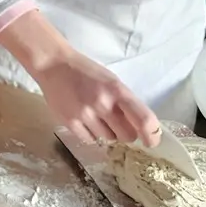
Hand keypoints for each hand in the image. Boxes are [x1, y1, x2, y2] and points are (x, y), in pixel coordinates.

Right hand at [0, 12, 157, 144]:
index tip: (152, 141)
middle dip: (126, 132)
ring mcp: (85, 114)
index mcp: (117, 90)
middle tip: (116, 122)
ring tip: (95, 115)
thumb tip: (138, 128)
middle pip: (127, 135)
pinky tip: (84, 119)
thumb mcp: (111, 81)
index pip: (144, 120)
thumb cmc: (86, 72)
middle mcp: (103, 103)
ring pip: (108, 138)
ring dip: (106, 131)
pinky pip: (89, 139)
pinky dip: (90, 133)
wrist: (53, 65)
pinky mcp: (70, 122)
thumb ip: (125, 102)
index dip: (152, 135)